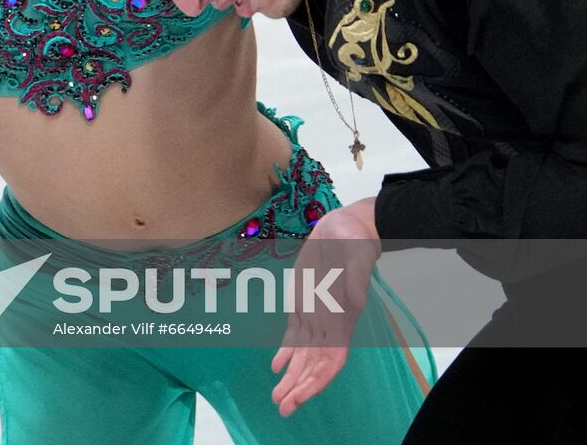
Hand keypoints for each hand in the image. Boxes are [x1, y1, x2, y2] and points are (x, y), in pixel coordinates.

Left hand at [270, 198, 379, 417]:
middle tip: (281, 407)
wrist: (347, 226)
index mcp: (343, 318)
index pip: (331, 360)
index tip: (301, 396)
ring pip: (304, 355)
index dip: (317, 380)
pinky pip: (295, 335)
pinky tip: (275, 367)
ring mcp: (317, 314)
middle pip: (314, 364)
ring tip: (278, 397)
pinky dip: (286, 352)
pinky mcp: (305, 302)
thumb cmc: (355, 239)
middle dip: (299, 387)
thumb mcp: (359, 254)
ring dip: (291, 377)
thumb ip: (357, 278)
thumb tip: (357, 300)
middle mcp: (330, 322)